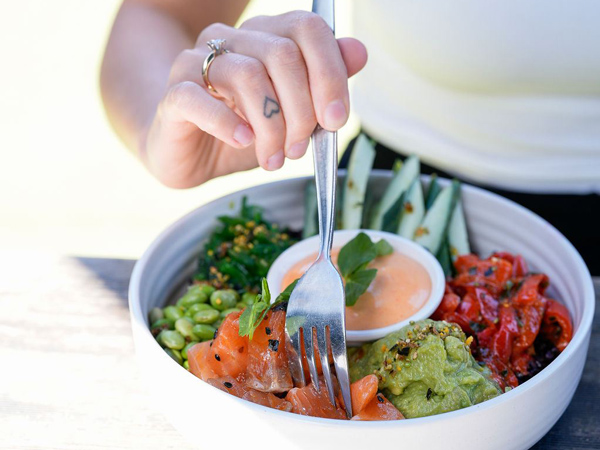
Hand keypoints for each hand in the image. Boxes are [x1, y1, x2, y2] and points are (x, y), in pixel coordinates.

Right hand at [142, 11, 366, 187]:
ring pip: (247, 76)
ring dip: (271, 126)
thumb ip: (322, 83)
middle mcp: (232, 40)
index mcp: (266, 37)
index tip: (336, 119)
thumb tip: (358, 51)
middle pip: (282, 54)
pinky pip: (199, 99)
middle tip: (299, 148)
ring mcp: (197, 63)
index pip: (307, 29)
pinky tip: (243, 142)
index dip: (330, 73)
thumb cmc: (244, 131)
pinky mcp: (173, 95)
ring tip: (275, 157)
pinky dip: (227, 124)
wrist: (191, 154)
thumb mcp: (291, 113)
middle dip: (302, 110)